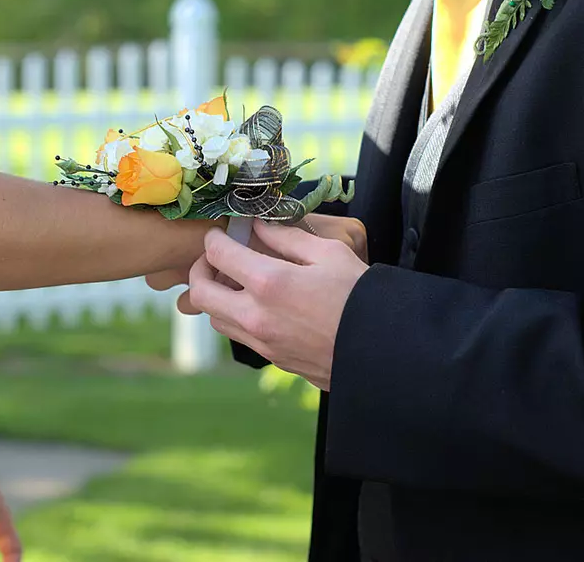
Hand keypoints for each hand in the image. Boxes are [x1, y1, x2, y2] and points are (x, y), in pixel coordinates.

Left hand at [188, 220, 368, 390]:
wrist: (383, 350)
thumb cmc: (360, 295)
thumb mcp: (330, 253)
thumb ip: (288, 237)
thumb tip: (260, 226)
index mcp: (268, 283)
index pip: (218, 254)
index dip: (214, 238)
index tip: (221, 232)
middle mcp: (256, 316)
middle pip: (200, 292)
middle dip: (200, 269)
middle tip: (216, 258)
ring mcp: (262, 342)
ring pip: (215, 319)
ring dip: (216, 297)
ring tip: (236, 281)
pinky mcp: (272, 358)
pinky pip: (239, 335)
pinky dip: (236, 316)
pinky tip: (258, 304)